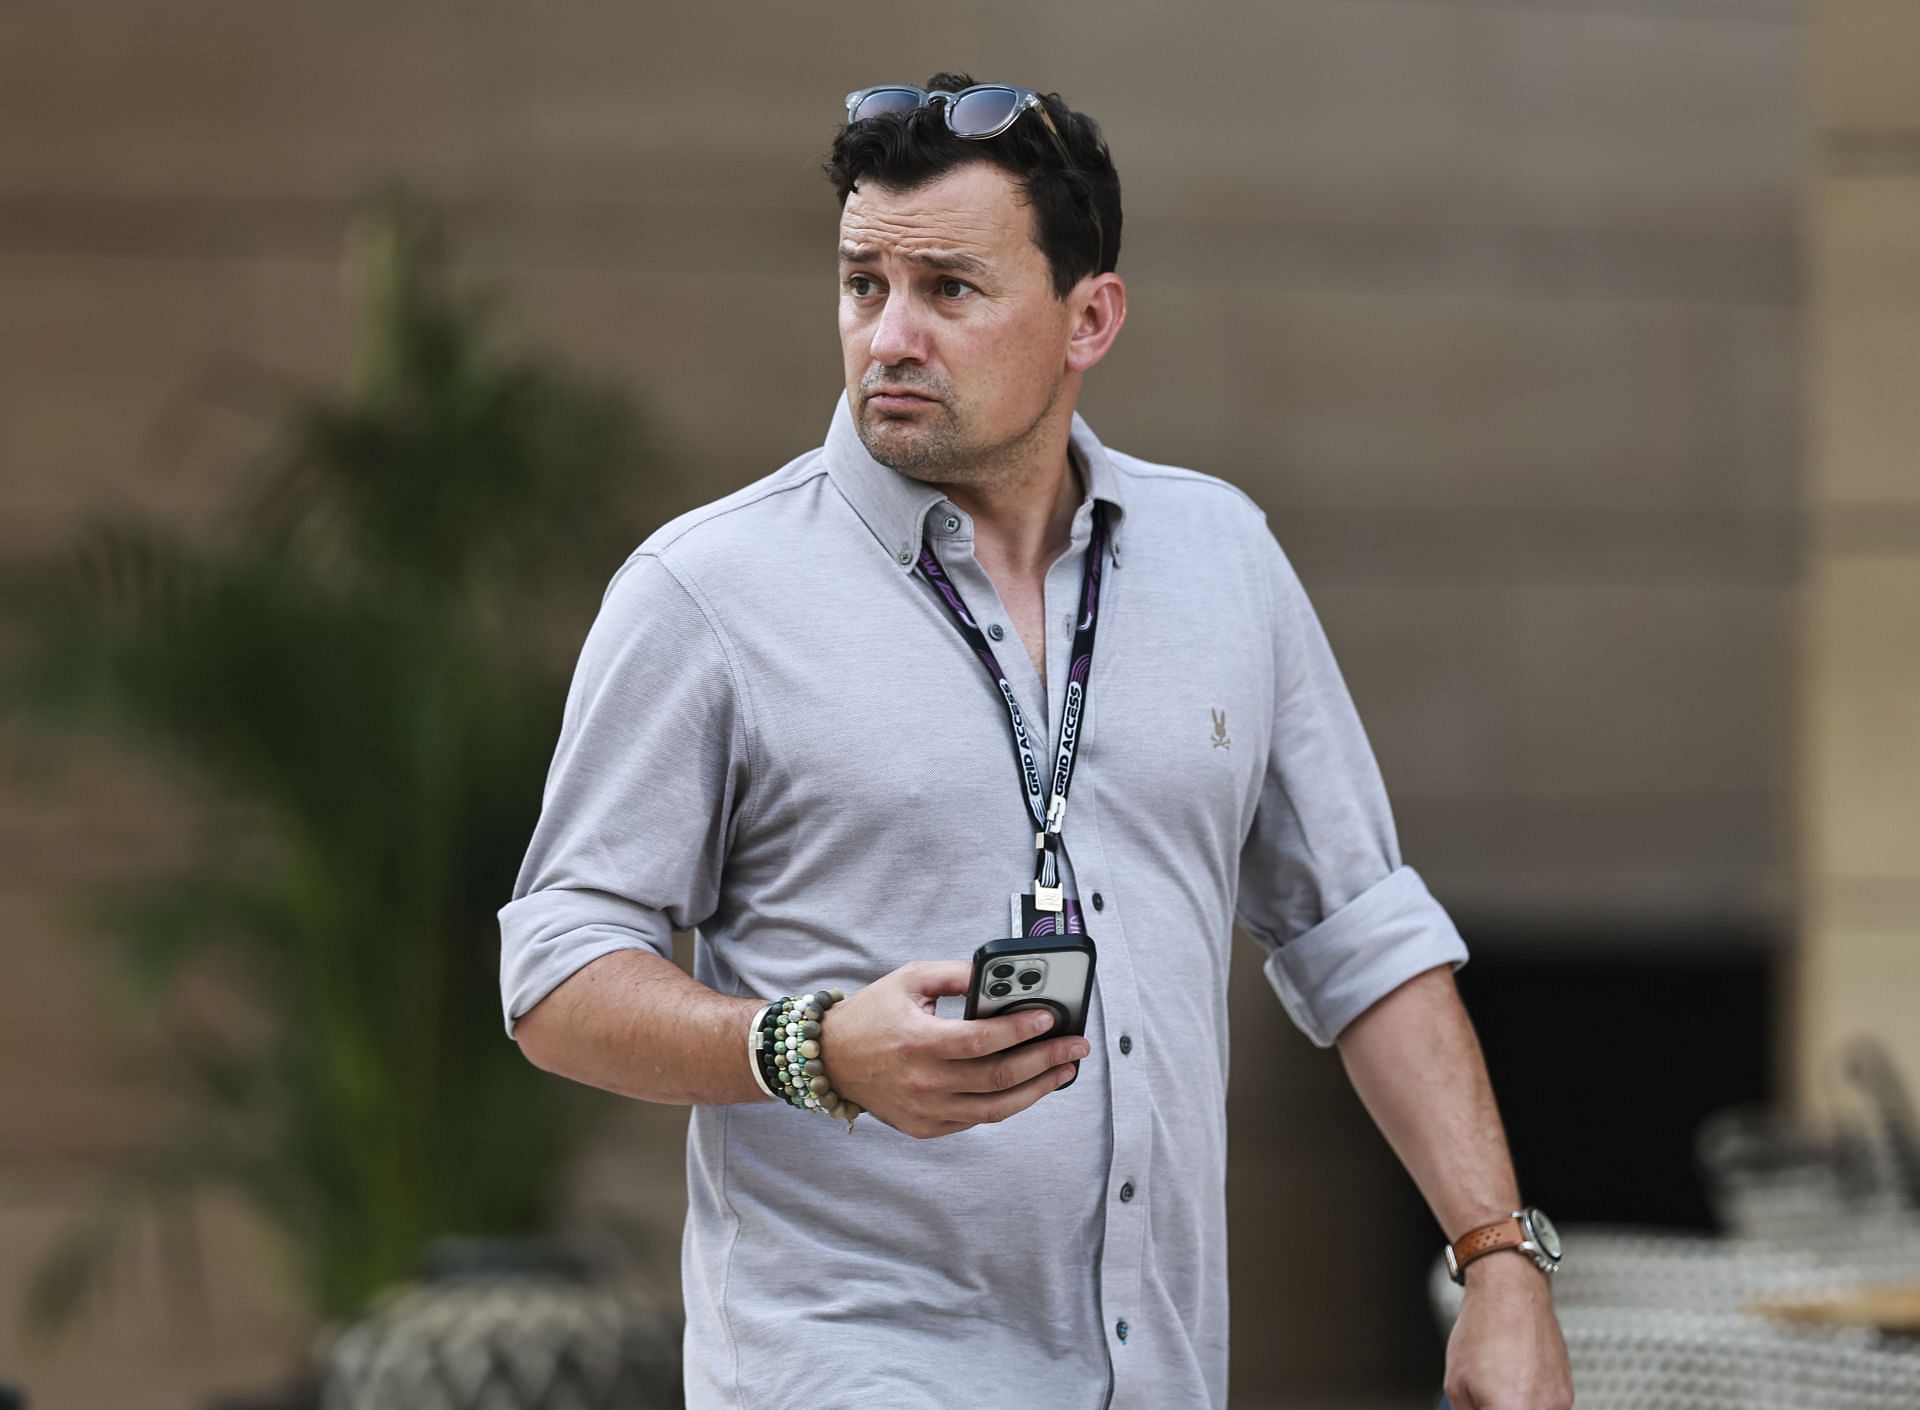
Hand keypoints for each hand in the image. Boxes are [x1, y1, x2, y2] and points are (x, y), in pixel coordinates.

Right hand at [819, 960, 1090, 1138]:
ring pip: (995, 1108)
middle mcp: (923, 1082)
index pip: (981, 1040)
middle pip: (998, 1078)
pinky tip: (1027, 1085)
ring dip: (1037, 1090)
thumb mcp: (909, 980)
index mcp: (918, 1042)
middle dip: (1046, 1061)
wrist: (830, 1060)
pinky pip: (976, 1119)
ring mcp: (926, 1110)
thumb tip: (999, 975)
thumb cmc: (871, 1015)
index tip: (1051, 1017)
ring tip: (1064, 1070)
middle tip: (1076, 1046)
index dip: (1020, 1030)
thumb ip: (955, 975)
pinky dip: (1006, 1103)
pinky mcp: (926, 1127)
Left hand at [1443, 1252, 1573, 1409]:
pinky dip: (1529, 1404)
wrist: (1511, 1291)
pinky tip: (1514, 1382)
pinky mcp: (1567, 1392)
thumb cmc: (1482, 1330)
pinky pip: (1546, 1409)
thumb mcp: (1457, 1384)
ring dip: (1516, 1409)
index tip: (1480, 1409)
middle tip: (1486, 1401)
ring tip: (1497, 1388)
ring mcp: (1560, 1404)